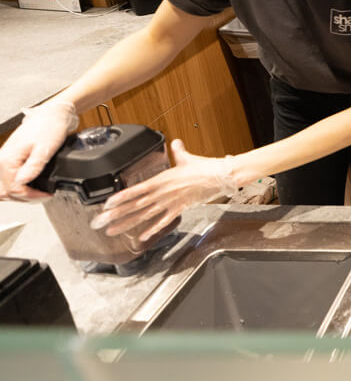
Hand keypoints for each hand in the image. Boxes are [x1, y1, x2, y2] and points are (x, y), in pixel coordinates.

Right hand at [1, 99, 77, 198]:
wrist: (50, 115)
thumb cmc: (48, 127)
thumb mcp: (45, 149)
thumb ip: (33, 166)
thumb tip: (22, 182)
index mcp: (7, 160)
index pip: (14, 189)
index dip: (32, 196)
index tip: (47, 194)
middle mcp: (1, 160)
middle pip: (6, 191)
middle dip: (25, 197)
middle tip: (43, 195)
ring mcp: (3, 160)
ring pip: (3, 188)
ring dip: (19, 194)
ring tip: (37, 194)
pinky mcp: (8, 159)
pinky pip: (6, 179)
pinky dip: (16, 186)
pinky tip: (28, 187)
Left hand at [90, 139, 236, 239]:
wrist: (220, 176)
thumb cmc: (205, 168)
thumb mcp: (188, 158)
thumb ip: (178, 152)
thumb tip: (176, 143)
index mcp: (161, 179)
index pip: (135, 190)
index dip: (120, 198)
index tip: (106, 205)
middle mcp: (162, 193)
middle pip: (135, 205)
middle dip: (115, 215)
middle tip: (99, 223)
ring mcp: (170, 202)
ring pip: (144, 215)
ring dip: (127, 224)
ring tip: (112, 231)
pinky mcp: (180, 208)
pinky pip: (163, 221)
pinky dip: (152, 230)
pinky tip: (141, 237)